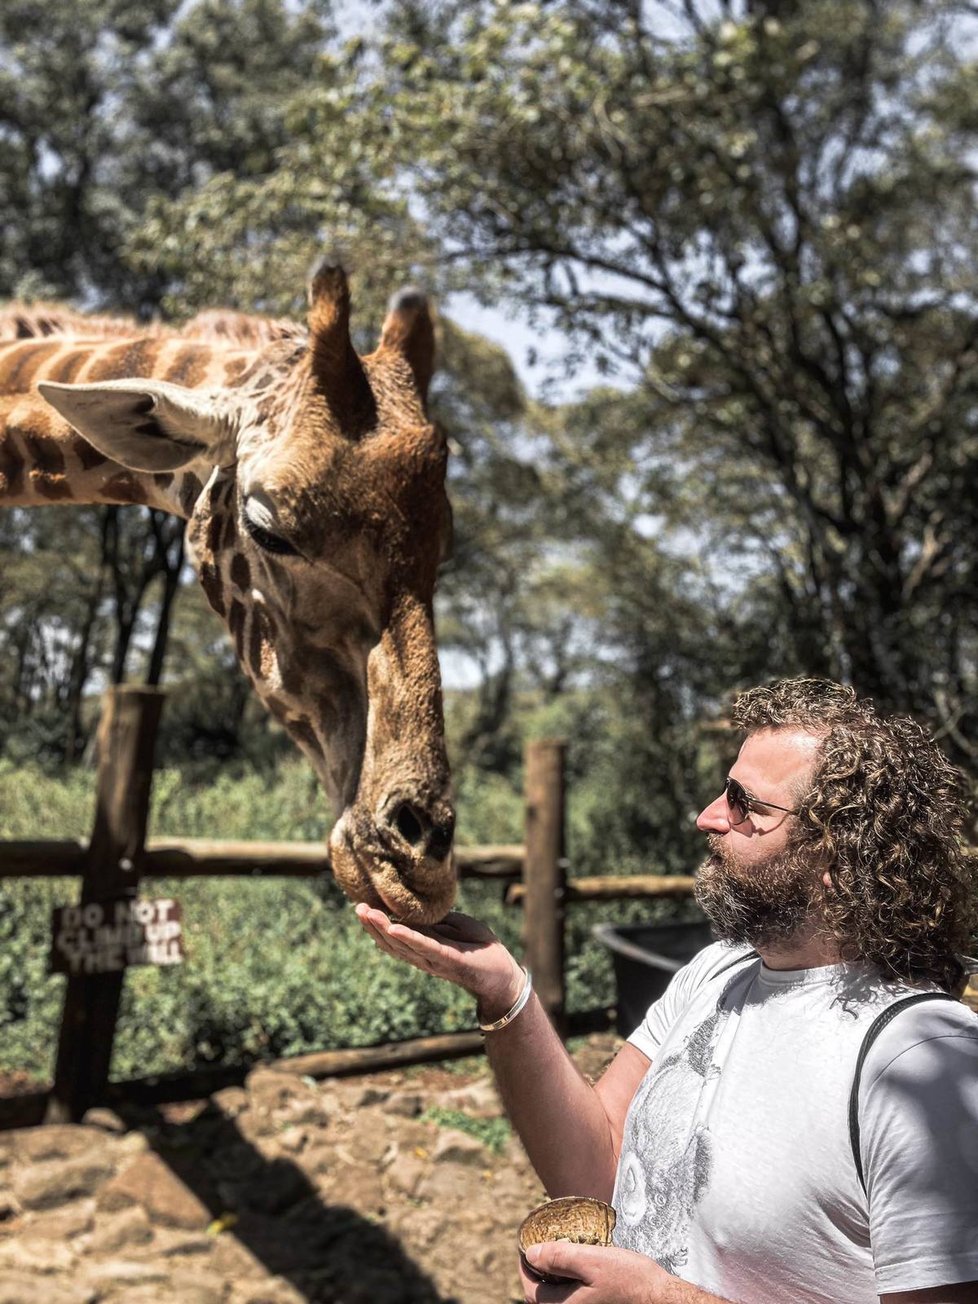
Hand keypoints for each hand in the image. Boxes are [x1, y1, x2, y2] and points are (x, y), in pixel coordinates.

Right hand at [355, 904, 524, 1016]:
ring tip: (367, 913)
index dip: (377, 923)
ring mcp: (434, 960)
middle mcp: (423, 956)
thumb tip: (417, 906)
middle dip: (373, 926)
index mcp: (423, 947)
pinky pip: (426, 948)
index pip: (394, 936)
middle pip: (391, 942)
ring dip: (383, 929)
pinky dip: (409, 938)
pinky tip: (395, 928)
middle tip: (356, 908)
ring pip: (402, 945)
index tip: (361, 906)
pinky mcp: (449, 960)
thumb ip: (436, 919)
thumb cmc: (480, 948)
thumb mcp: (456, 924)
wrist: (504, 974)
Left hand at [520, 1242, 692, 1303]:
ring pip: (558, 1301)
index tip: (526, 1247)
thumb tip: (531, 1254)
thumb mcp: (593, 1260)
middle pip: (543, 1298)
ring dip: (554, 1281)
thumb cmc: (630, 1280)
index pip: (531, 1291)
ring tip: (561, 1257)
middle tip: (543, 1249)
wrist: (661, 1299)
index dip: (525, 1267)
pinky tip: (580, 1272)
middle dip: (538, 1275)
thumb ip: (559, 1257)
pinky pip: (573, 1302)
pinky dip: (569, 1288)